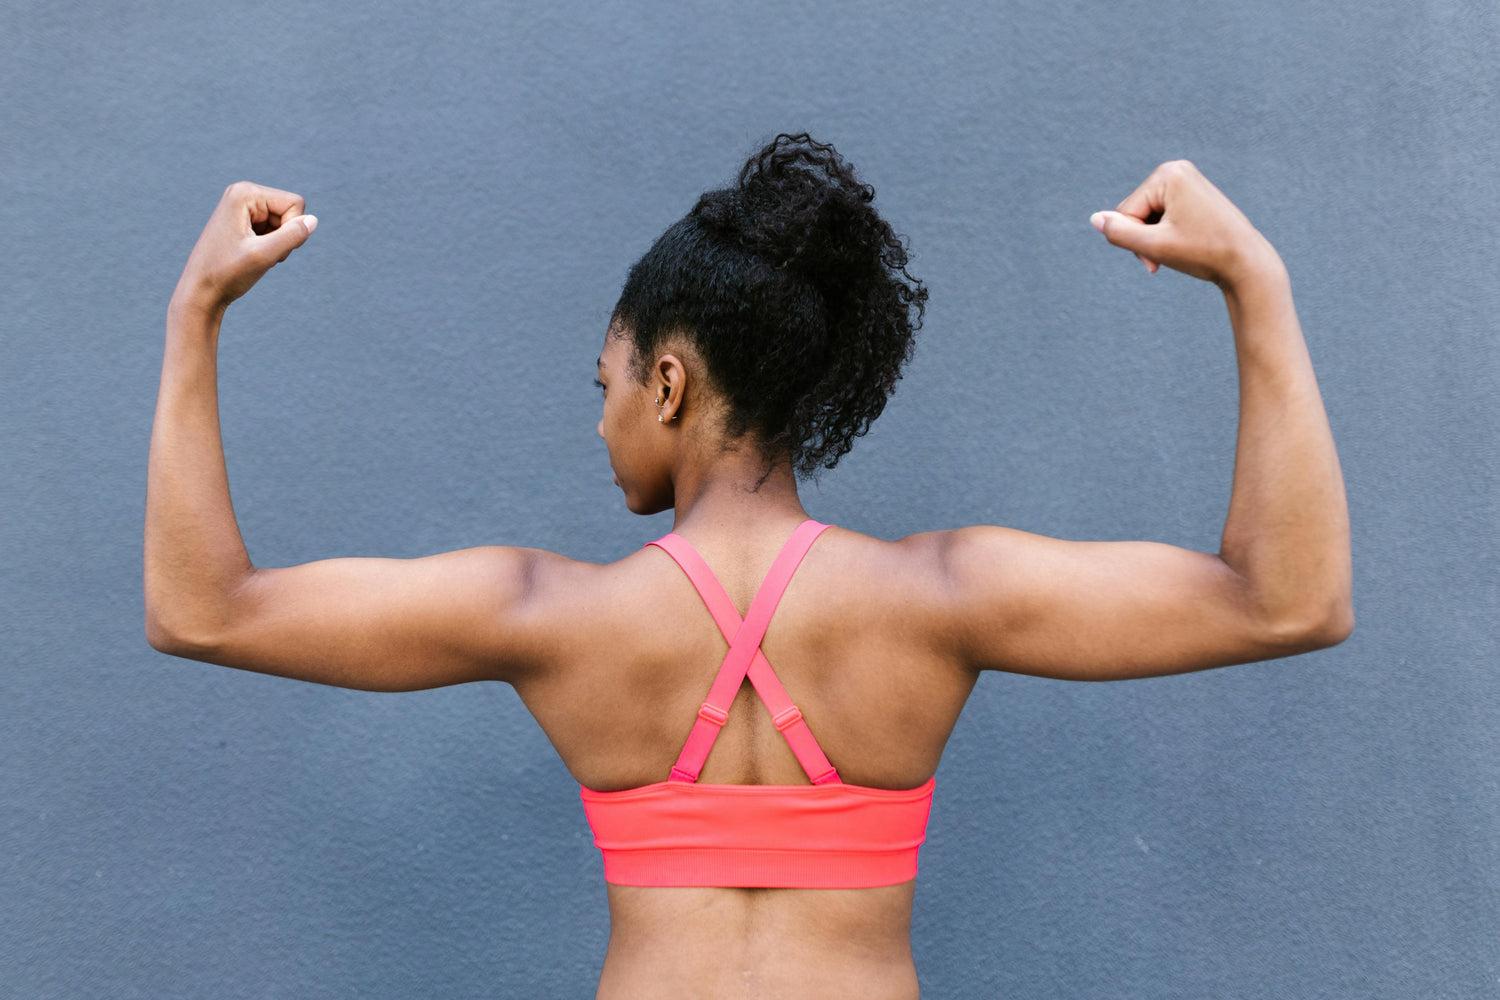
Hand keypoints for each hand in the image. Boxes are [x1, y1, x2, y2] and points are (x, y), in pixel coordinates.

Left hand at [173, 181, 316, 312]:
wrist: (201, 291)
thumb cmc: (226, 273)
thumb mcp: (264, 255)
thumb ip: (292, 236)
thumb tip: (313, 221)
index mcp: (244, 193)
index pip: (295, 204)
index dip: (292, 229)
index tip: (270, 247)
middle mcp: (243, 194)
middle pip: (290, 211)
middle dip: (284, 236)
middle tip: (262, 254)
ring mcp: (242, 206)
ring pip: (284, 222)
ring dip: (278, 243)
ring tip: (255, 255)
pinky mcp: (243, 220)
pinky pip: (274, 229)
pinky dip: (270, 245)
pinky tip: (252, 255)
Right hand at [1089, 161, 1280, 288]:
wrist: (1247, 263)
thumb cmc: (1203, 253)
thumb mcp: (1154, 246)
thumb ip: (1119, 232)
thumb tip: (1094, 219)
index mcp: (1168, 174)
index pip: (1126, 211)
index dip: (1135, 241)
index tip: (1155, 261)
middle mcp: (1177, 169)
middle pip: (1136, 210)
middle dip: (1144, 239)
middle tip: (1165, 259)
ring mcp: (1187, 180)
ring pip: (1148, 215)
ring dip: (1154, 238)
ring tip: (1177, 252)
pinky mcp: (1194, 193)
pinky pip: (1164, 214)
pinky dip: (1167, 233)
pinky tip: (1185, 243)